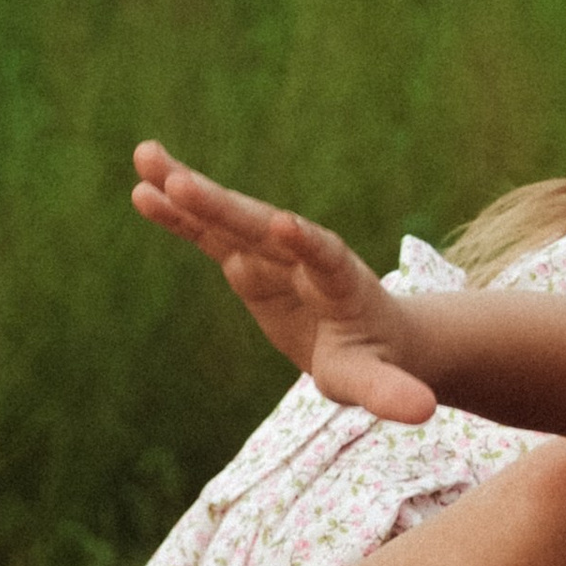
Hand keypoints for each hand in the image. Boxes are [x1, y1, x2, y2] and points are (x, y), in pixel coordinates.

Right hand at [133, 141, 437, 422]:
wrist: (374, 337)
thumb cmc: (377, 360)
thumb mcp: (378, 379)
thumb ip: (391, 391)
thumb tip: (423, 410)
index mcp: (341, 282)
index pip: (324, 257)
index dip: (305, 242)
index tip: (284, 224)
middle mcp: (303, 255)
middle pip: (260, 226)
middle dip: (224, 207)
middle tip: (182, 181)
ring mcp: (272, 253)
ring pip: (227, 218)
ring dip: (188, 189)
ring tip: (145, 155)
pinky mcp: (246, 260)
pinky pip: (208, 234)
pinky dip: (178, 215)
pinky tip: (142, 191)